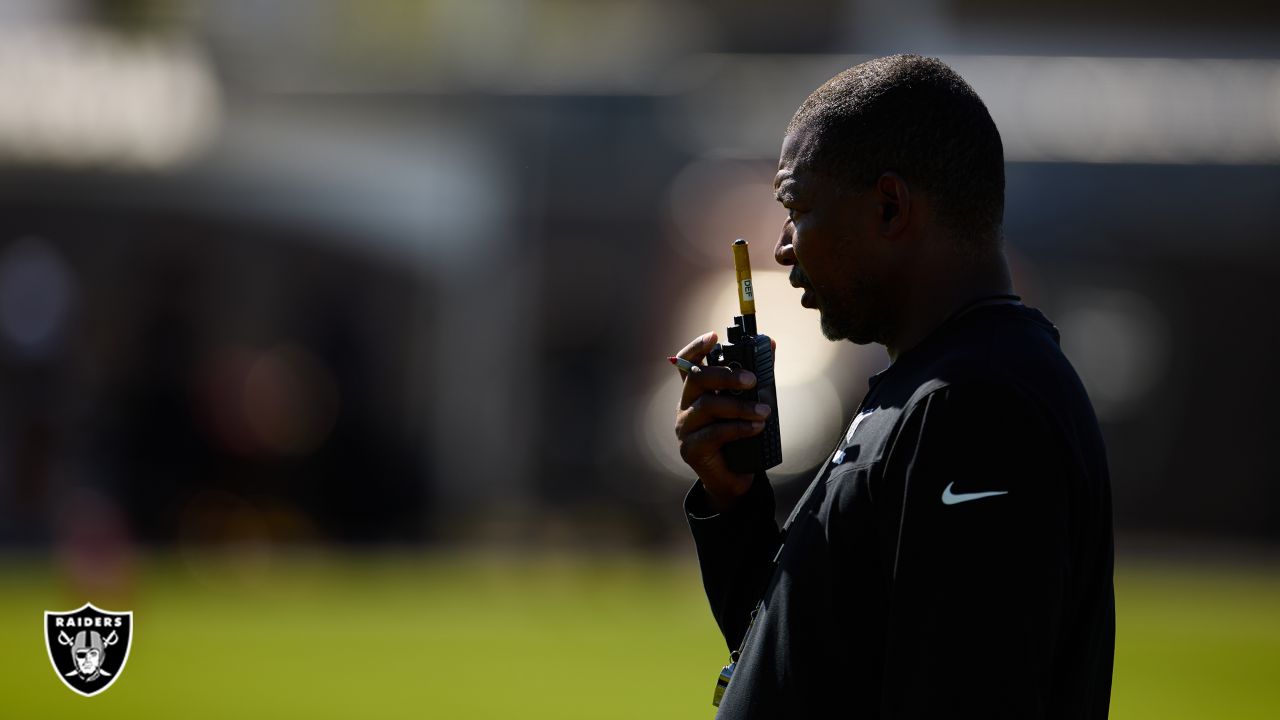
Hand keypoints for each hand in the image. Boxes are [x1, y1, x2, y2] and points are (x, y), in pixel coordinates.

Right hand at [673, 332, 774, 511]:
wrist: (733, 478)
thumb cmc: (739, 436)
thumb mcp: (748, 403)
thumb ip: (756, 376)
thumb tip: (770, 344)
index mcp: (696, 391)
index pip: (688, 363)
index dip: (697, 348)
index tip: (714, 336)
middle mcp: (686, 405)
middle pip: (697, 379)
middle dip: (726, 376)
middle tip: (753, 381)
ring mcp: (685, 427)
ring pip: (708, 406)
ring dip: (740, 407)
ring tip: (764, 412)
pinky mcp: (690, 448)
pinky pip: (714, 433)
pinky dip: (738, 428)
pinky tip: (755, 428)